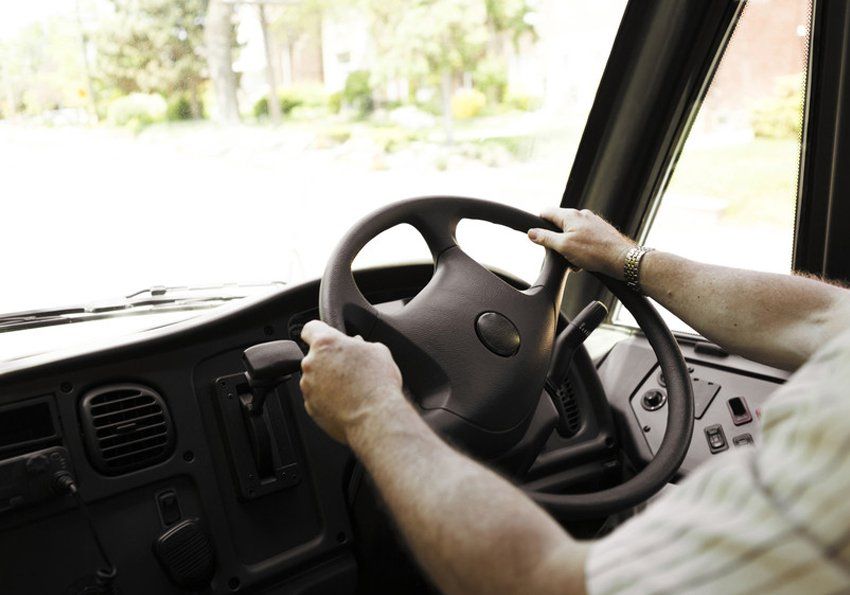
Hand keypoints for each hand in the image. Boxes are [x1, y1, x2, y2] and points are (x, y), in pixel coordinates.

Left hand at [299, 320, 404, 443]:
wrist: (375, 417)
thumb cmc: (378, 384)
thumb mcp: (378, 351)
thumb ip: (360, 344)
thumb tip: (357, 345)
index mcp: (326, 344)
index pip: (310, 328)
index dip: (319, 331)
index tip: (325, 336)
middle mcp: (311, 363)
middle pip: (315, 356)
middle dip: (330, 360)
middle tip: (351, 368)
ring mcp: (309, 387)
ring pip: (316, 378)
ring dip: (329, 380)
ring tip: (352, 388)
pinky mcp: (311, 407)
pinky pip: (318, 398)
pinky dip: (329, 399)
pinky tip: (348, 402)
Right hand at [528, 208, 634, 278]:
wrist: (622, 259)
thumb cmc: (595, 252)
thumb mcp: (564, 247)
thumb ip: (545, 238)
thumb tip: (531, 233)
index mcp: (570, 215)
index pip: (547, 212)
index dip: (538, 224)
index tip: (537, 236)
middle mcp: (582, 215)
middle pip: (559, 225)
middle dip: (557, 241)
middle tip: (561, 255)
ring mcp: (592, 222)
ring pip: (572, 234)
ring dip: (569, 247)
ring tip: (576, 261)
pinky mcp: (600, 231)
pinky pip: (584, 238)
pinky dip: (581, 249)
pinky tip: (586, 261)